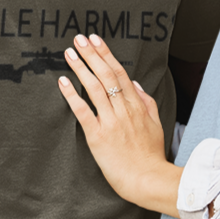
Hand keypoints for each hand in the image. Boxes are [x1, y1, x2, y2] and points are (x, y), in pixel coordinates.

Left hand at [58, 34, 181, 216]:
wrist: (148, 179)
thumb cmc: (150, 155)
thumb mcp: (156, 124)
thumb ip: (147, 102)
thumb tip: (136, 84)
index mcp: (136, 105)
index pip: (120, 73)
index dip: (106, 54)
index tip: (95, 40)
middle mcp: (124, 110)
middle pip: (106, 75)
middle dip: (92, 54)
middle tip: (79, 39)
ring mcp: (110, 122)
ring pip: (95, 89)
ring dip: (81, 68)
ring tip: (70, 54)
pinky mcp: (98, 136)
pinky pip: (83, 112)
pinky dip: (72, 95)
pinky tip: (63, 82)